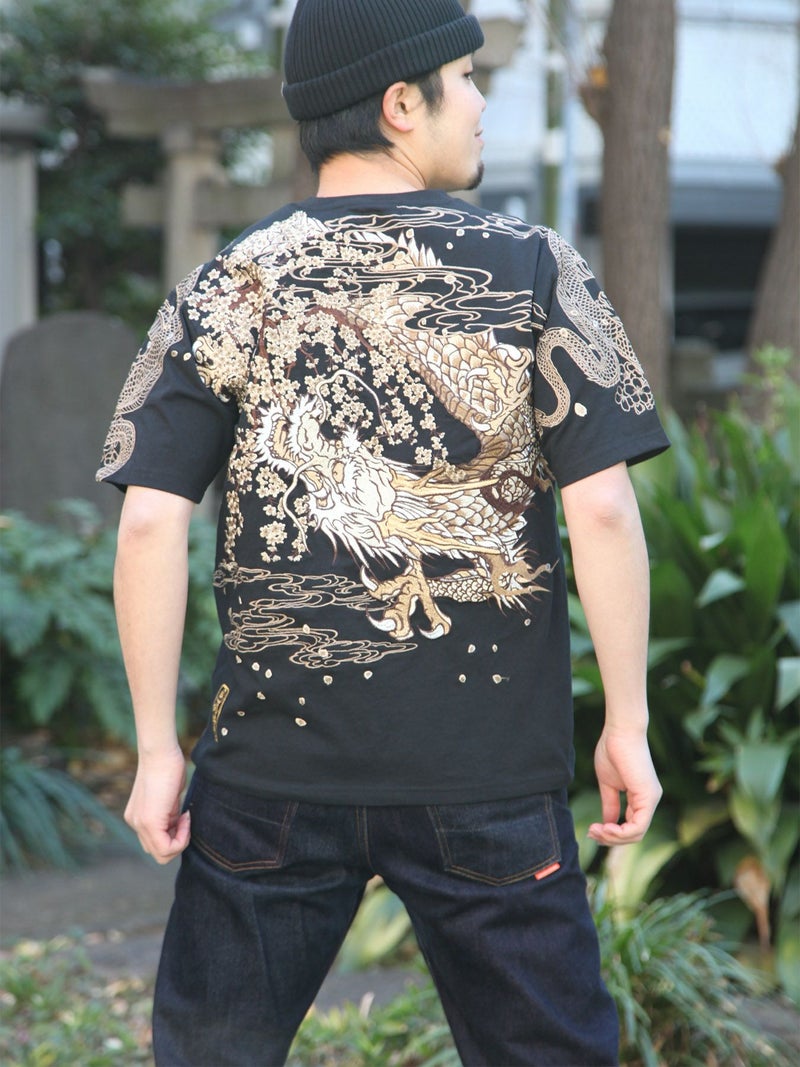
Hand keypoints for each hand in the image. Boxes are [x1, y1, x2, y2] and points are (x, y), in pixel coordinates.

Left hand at [124, 746, 190, 863]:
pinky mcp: (149, 822)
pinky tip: (185, 816)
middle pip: (158, 853)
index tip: (184, 816)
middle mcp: (136, 824)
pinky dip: (182, 838)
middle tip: (185, 820)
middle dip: (177, 842)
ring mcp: (140, 824)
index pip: (155, 844)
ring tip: (185, 817)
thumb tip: (177, 827)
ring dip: (180, 841)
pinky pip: (166, 848)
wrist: (160, 752)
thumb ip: (168, 815)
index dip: (175, 837)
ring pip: (161, 855)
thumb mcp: (167, 798)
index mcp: (138, 818)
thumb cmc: (168, 767)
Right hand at [588, 725, 661, 845]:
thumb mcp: (608, 784)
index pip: (630, 827)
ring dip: (614, 837)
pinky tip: (606, 828)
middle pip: (634, 835)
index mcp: (641, 798)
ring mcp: (651, 799)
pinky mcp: (648, 796)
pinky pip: (638, 826)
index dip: (611, 834)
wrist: (619, 730)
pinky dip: (621, 832)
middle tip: (591, 833)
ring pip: (636, 834)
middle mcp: (649, 801)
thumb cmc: (613, 750)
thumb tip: (607, 824)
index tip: (591, 830)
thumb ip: (610, 804)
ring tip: (596, 830)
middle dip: (610, 839)